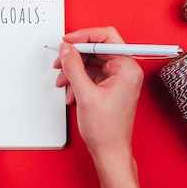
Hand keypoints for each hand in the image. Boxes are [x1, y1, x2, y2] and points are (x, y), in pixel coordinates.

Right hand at [55, 27, 160, 187]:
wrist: (109, 152)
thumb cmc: (106, 130)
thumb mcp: (85, 94)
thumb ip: (74, 67)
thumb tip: (66, 48)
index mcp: (127, 69)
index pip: (107, 37)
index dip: (84, 35)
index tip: (67, 40)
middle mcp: (126, 70)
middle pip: (97, 48)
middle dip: (75, 55)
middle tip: (59, 60)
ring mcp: (118, 78)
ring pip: (91, 61)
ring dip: (73, 69)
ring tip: (62, 80)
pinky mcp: (110, 86)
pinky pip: (91, 73)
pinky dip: (77, 79)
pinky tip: (70, 91)